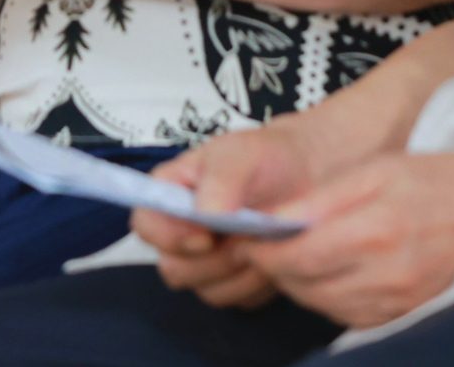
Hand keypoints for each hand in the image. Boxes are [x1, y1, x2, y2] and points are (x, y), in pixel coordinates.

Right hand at [135, 124, 327, 309]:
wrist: (307, 176)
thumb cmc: (266, 157)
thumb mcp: (241, 154)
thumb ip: (220, 180)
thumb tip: (205, 214)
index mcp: (171, 193)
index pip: (146, 225)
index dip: (169, 236)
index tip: (207, 235)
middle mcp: (181, 232)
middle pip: (174, 269)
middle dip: (215, 259)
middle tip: (249, 234)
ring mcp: (205, 262)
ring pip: (207, 290)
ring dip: (241, 272)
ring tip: (266, 240)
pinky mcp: (233, 282)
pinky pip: (238, 300)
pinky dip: (258, 283)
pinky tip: (274, 254)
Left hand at [243, 153, 453, 329]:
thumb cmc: (439, 178)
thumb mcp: (378, 169)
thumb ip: (323, 197)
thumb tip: (276, 218)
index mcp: (376, 231)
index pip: (299, 257)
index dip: (264, 250)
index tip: (245, 237)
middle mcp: (386, 276)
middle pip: (306, 286)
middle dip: (275, 266)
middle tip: (260, 243)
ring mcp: (398, 301)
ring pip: (323, 305)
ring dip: (299, 283)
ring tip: (291, 254)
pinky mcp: (405, 314)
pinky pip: (349, 315)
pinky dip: (328, 297)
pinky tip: (327, 271)